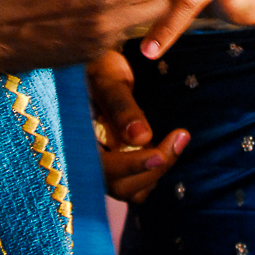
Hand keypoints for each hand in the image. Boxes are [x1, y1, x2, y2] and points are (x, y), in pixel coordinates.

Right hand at [87, 50, 189, 203]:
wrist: (95, 65)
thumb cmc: (97, 65)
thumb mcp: (107, 77)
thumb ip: (121, 106)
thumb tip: (142, 136)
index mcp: (73, 141)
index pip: (101, 168)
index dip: (131, 166)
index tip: (160, 154)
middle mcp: (83, 161)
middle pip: (118, 186)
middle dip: (152, 168)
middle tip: (180, 137)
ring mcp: (99, 167)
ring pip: (128, 190)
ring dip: (155, 173)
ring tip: (177, 140)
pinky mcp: (114, 166)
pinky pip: (134, 184)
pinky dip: (151, 173)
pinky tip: (165, 147)